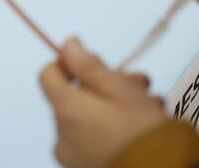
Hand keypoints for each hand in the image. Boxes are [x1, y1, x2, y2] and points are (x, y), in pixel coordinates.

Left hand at [40, 38, 167, 167]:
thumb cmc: (141, 130)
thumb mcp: (118, 88)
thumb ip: (88, 65)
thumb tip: (67, 44)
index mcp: (64, 110)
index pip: (48, 74)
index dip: (68, 62)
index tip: (94, 61)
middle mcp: (61, 134)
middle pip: (73, 96)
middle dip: (105, 84)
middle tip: (138, 83)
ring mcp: (73, 155)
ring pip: (89, 118)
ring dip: (115, 105)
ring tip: (150, 105)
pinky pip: (95, 140)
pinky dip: (113, 129)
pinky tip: (143, 126)